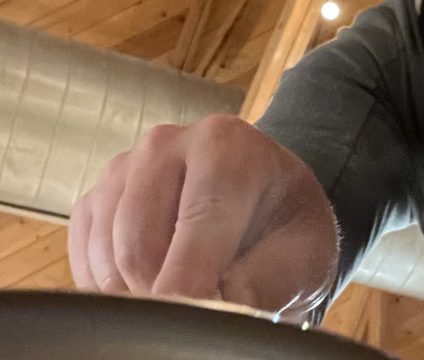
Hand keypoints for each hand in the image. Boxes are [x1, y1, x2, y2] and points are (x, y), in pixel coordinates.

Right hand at [68, 114, 337, 319]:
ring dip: (143, 293)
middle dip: (168, 296)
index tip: (201, 314)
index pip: (197, 223)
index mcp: (226, 144)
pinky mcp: (94, 199)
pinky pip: (86, 263)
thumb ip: (261, 282)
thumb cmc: (286, 232)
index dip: (194, 287)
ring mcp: (122, 169)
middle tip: (204, 308)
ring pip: (108, 261)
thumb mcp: (302, 258)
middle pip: (140, 249)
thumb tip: (212, 303)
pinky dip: (117, 288)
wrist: (265, 209)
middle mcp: (166, 144)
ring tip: (191, 288)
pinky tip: (160, 279)